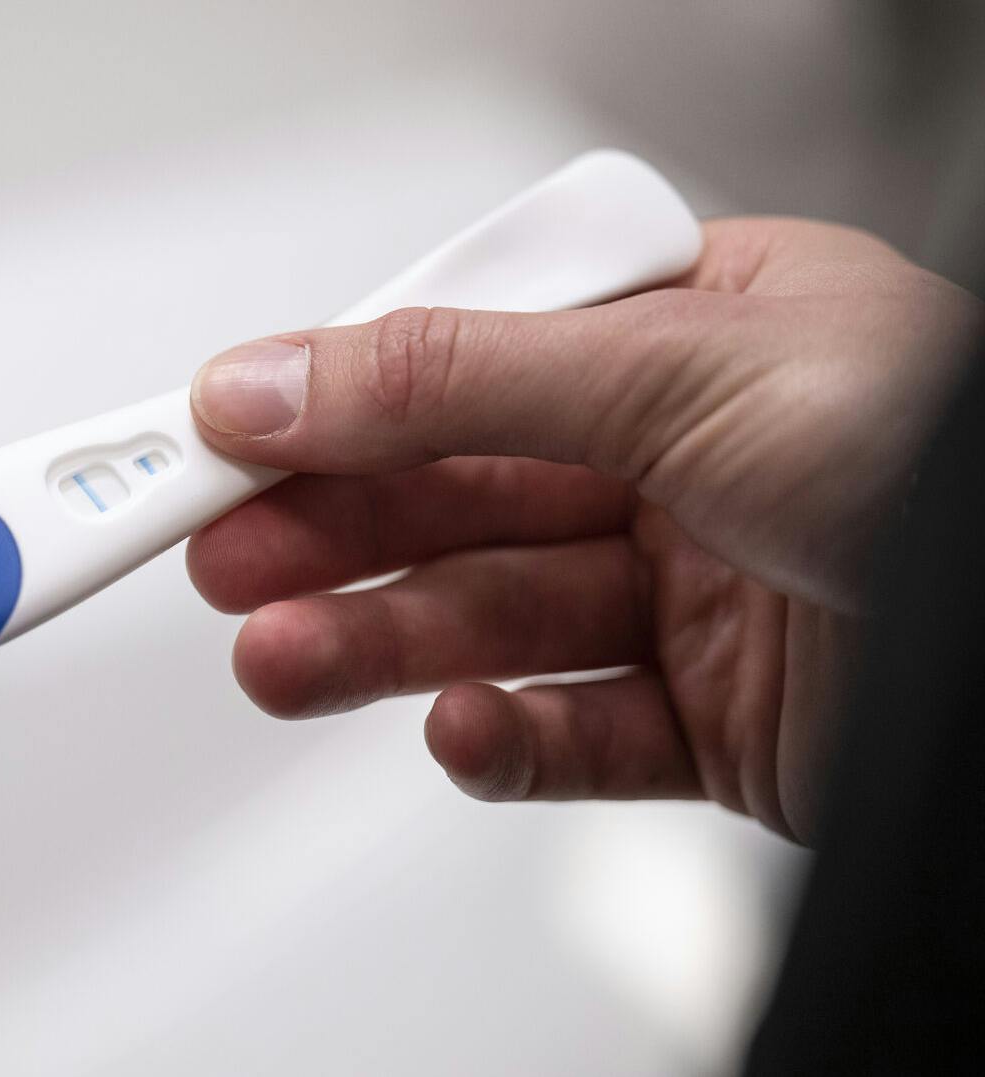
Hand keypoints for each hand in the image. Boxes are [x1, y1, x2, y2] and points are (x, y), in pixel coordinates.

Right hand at [186, 218, 981, 841]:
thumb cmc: (955, 468)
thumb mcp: (684, 374)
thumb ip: (461, 380)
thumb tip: (281, 376)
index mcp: (699, 329)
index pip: (473, 355)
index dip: (338, 397)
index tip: (218, 433)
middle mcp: (695, 456)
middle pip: (464, 494)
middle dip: (334, 528)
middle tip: (217, 555)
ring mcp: (704, 595)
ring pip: (497, 617)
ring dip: (380, 642)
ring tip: (279, 659)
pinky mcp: (718, 725)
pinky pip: (576, 732)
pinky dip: (504, 738)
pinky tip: (456, 726)